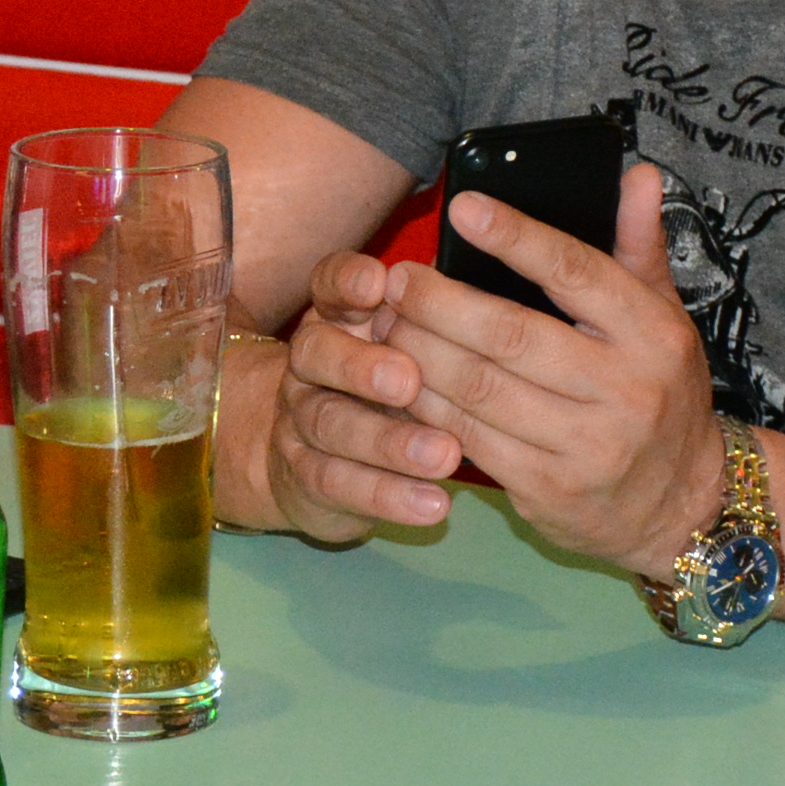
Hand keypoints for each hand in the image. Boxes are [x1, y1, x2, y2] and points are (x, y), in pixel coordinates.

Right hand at [227, 263, 467, 541]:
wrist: (314, 459)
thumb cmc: (381, 388)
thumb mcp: (400, 347)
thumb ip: (430, 319)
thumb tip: (486, 296)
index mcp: (335, 319)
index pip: (327, 285)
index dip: (347, 282)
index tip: (378, 284)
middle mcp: (308, 364)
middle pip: (315, 353)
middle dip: (361, 366)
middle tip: (410, 380)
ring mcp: (298, 422)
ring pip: (330, 425)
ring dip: (389, 442)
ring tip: (445, 455)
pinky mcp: (304, 478)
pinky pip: (340, 484)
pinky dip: (389, 496)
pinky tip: (434, 503)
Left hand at [343, 165, 731, 581]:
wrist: (683, 505)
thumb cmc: (661, 393)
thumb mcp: (665, 319)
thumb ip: (640, 246)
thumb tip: (636, 174)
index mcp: (653, 334)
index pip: (577, 273)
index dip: (516, 238)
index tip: (462, 207)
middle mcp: (626, 390)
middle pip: (511, 334)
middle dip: (440, 303)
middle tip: (396, 279)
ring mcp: (587, 446)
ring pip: (481, 389)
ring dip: (421, 352)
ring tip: (386, 323)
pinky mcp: (550, 490)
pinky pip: (472, 439)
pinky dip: (429, 406)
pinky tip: (402, 381)